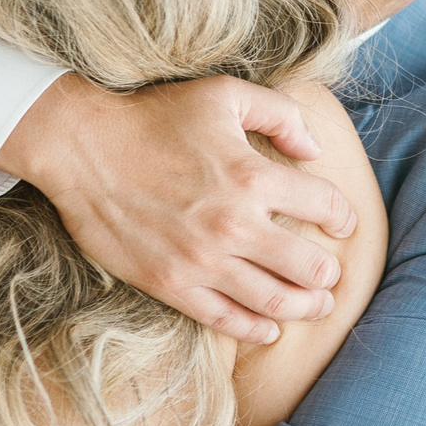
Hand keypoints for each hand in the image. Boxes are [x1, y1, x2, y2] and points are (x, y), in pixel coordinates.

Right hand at [0, 74, 357, 344]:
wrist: (83, 147)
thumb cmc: (154, 116)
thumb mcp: (224, 94)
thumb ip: (280, 115)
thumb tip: (315, 151)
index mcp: (254, 175)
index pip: (323, 206)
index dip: (342, 217)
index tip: (342, 222)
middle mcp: (235, 224)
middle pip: (308, 266)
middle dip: (329, 274)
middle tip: (333, 275)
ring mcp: (203, 260)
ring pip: (274, 301)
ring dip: (304, 307)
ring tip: (316, 305)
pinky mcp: (172, 284)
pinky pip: (225, 320)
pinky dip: (255, 330)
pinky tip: (269, 329)